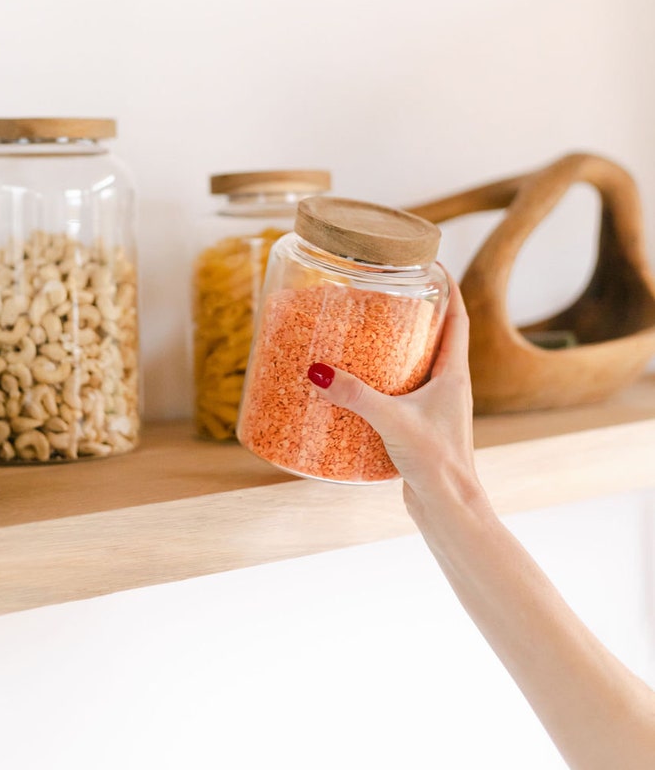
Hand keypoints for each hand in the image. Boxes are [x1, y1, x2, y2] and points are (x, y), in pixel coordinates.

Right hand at [307, 276, 483, 517]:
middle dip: (416, 313)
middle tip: (388, 292)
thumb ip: (355, 395)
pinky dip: (386, 380)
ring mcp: (437, 408)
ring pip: (420, 365)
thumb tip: (316, 371)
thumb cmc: (438, 464)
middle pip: (438, 336)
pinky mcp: (420, 428)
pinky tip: (359, 385)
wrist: (451, 511)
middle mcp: (450, 387)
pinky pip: (405, 392)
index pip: (458, 317)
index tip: (432, 263)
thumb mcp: (393, 421)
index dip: (449, 287)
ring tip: (367, 330)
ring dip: (400, 346)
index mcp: (455, 374)